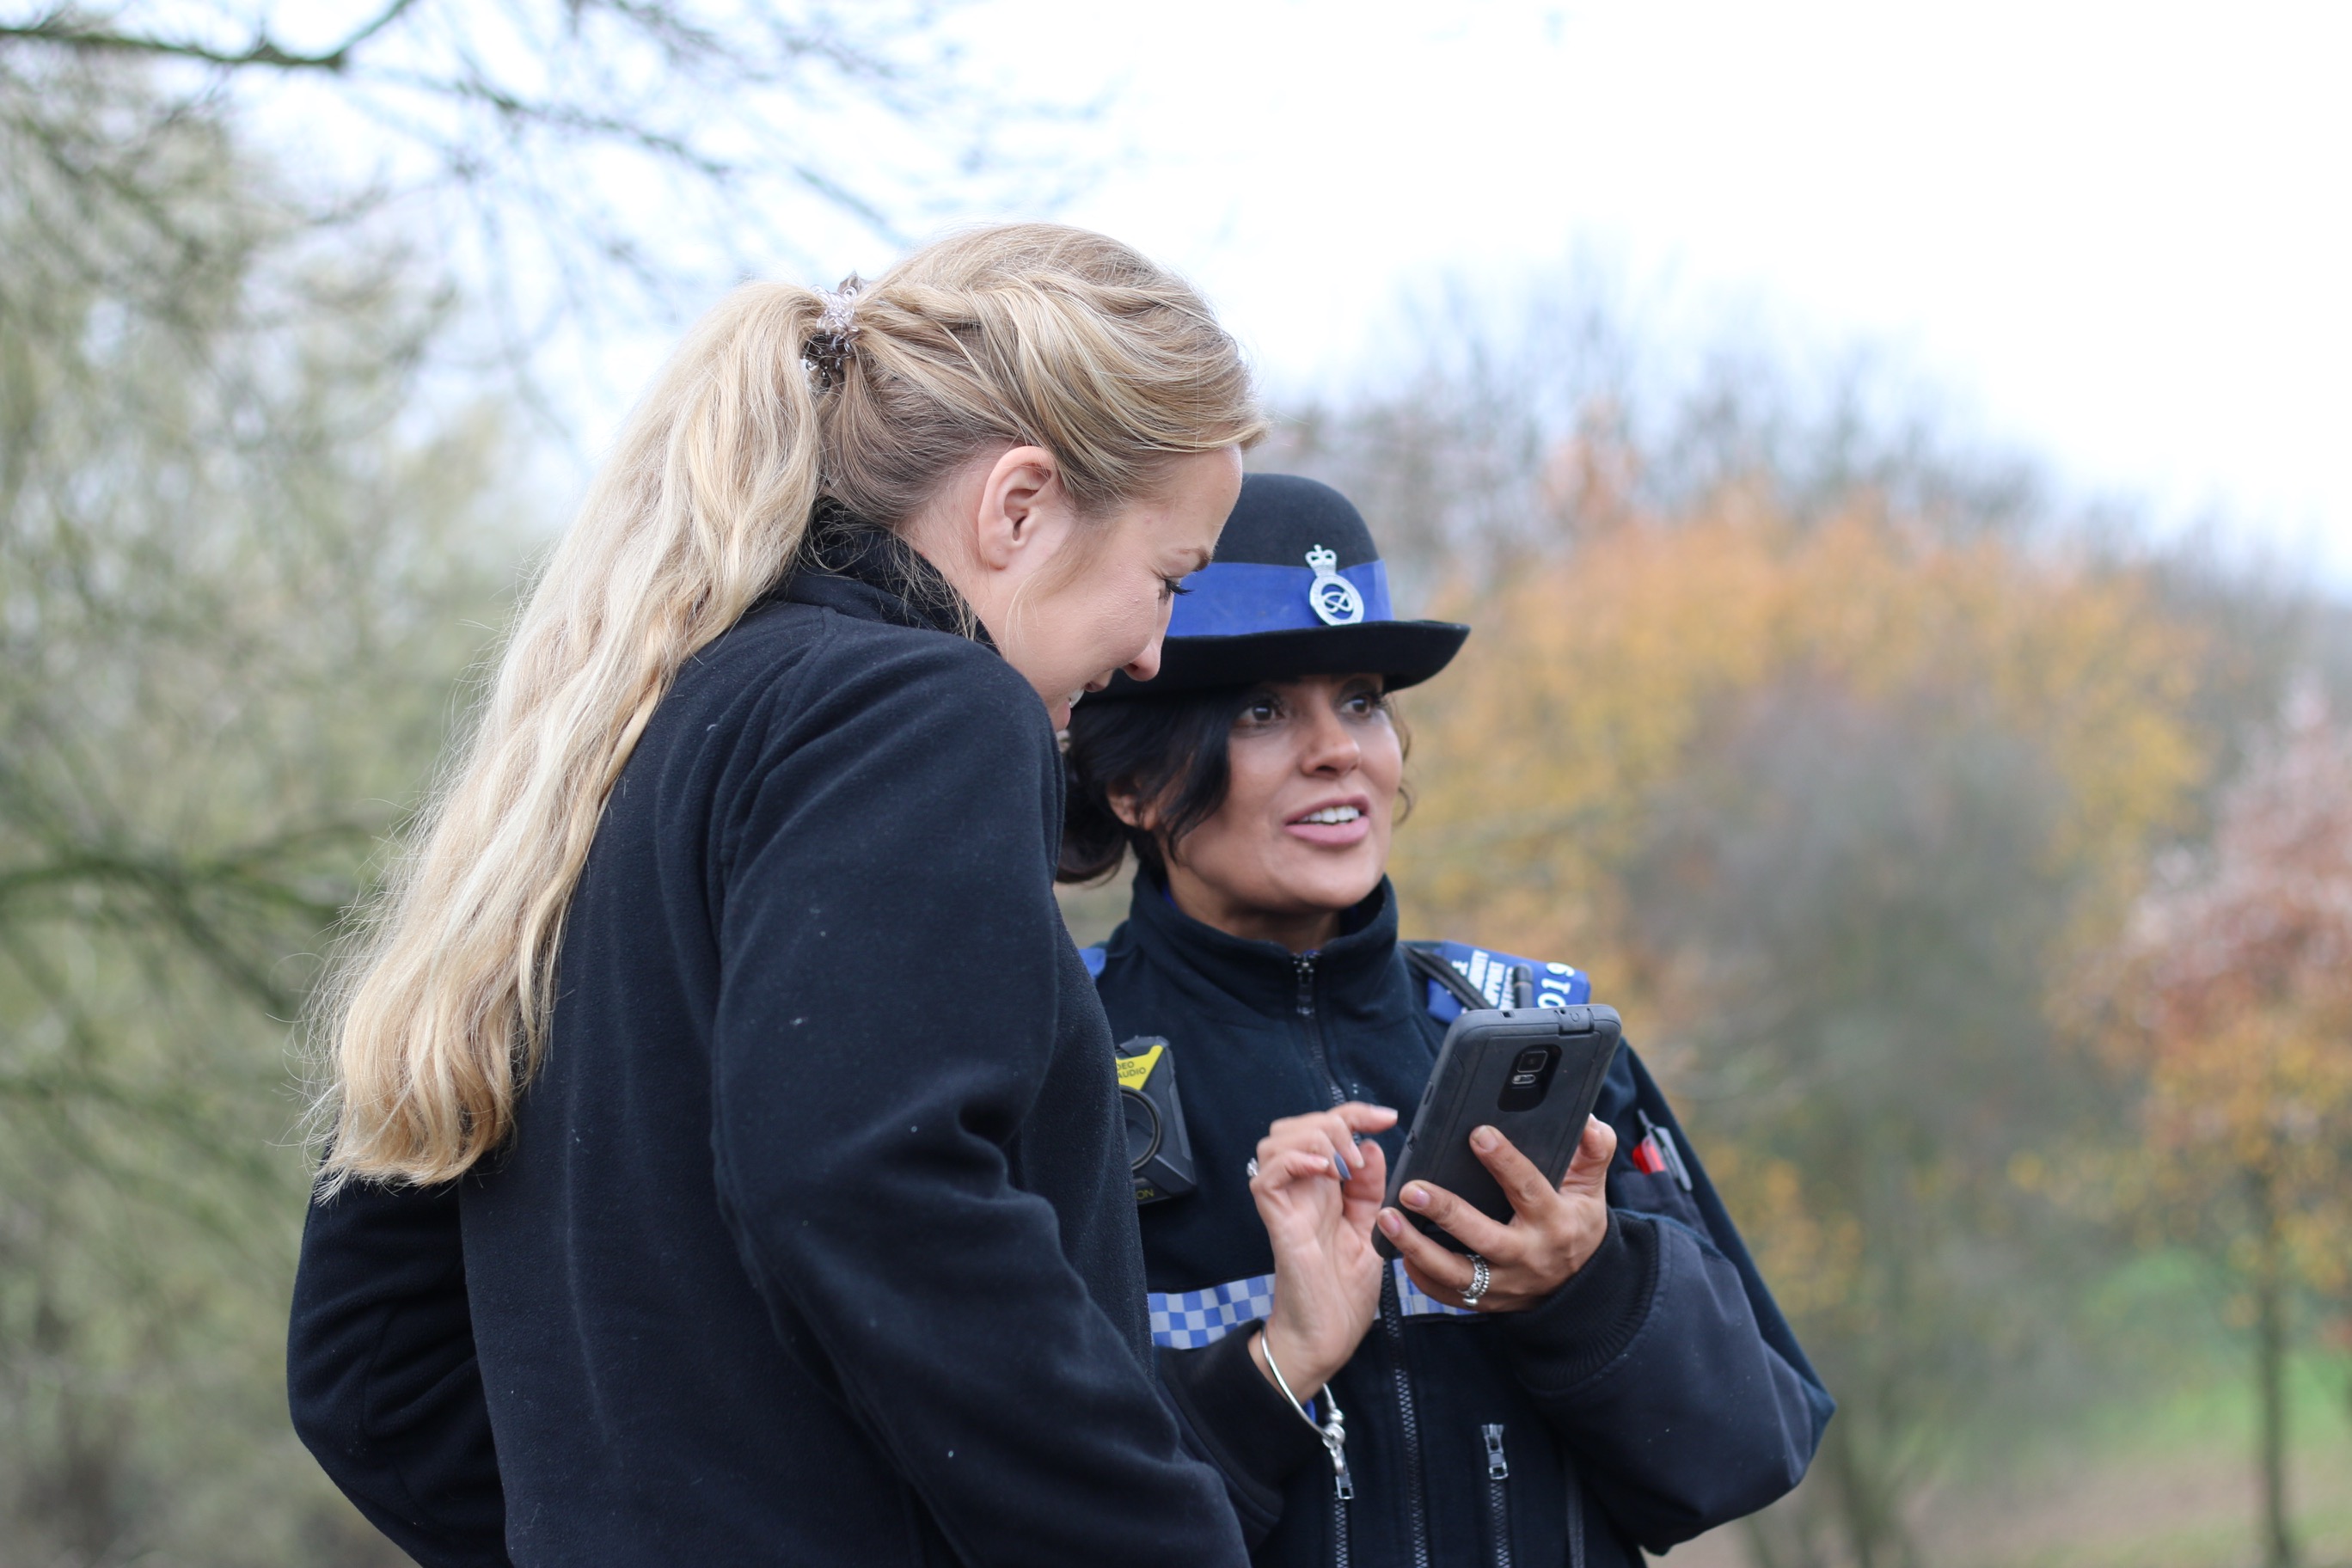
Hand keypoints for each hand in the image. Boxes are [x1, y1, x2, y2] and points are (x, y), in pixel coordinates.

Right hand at [1246, 1102, 1394, 1402]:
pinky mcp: (1277, 1222)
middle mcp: (1301, 1191)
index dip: (1355, 1114)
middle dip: (1332, 1121)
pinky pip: (1266, 1175)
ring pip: (1275, 1141)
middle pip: (1295, 1125)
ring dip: (1313, 1138)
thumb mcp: (1371, 1231)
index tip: (1388, 1117)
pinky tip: (1324, 1171)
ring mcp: (1285, 1204)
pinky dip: (1294, 1161)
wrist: (1328, 1338)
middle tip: (1359, 1153)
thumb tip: (1370, 1146)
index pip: (1328, 1130)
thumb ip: (1370, 1190)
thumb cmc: (1344, 1294)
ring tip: (1342, 1164)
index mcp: (1324, 1190)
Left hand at [1376, 1115, 1616, 1313]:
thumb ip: (1594, 1152)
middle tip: (1411, 1188)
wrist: (1582, 1287)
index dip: (1504, 1160)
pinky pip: (1449, 1294)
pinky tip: (1399, 1252)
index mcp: (1555, 1221)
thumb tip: (1589, 1122)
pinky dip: (1421, 1277)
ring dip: (1418, 1248)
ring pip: (1457, 1272)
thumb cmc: (1577, 1225)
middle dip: (1446, 1211)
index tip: (1478, 1133)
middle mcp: (1528, 1255)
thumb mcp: (1592, 1188)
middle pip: (1483, 1236)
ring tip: (1388, 1220)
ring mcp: (1505, 1283)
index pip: (1528, 1188)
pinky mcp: (1487, 1301)